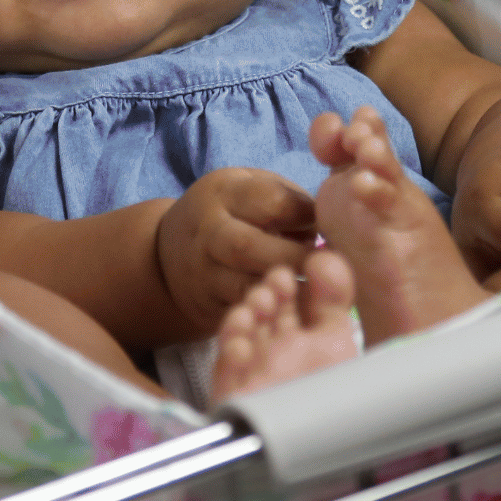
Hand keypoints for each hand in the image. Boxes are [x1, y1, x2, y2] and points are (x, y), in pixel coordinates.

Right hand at [157, 169, 316, 335]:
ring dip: (284, 289)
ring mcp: (202, 271)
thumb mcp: (250, 188)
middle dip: (294, 257)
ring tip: (315, 289)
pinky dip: (272, 311)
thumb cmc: (231, 213)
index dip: (306, 214)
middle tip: (324, 263)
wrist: (169, 251)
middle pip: (248, 247)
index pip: (270, 201)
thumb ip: (287, 199)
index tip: (327, 224)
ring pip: (243, 285)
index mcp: (224, 192)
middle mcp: (207, 231)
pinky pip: (241, 310)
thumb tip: (331, 225)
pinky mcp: (206, 304)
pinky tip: (297, 308)